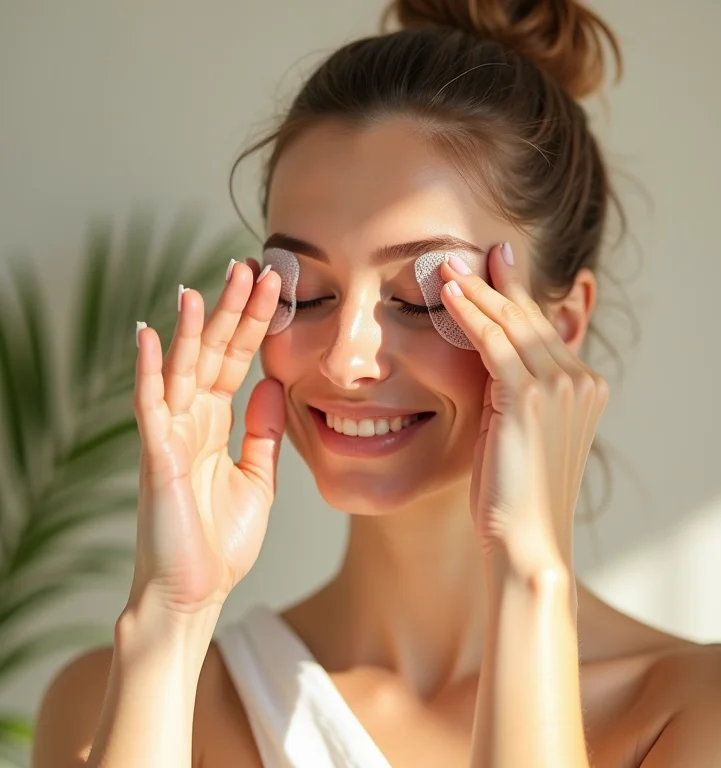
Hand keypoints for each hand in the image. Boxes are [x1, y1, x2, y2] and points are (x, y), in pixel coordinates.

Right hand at [131, 259, 283, 614]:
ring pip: (182, 370)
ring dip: (194, 328)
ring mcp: (171, 436)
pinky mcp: (155, 456)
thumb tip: (272, 385)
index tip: (273, 289)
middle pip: (214, 355)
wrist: (195, 592)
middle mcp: (191, 422)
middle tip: (248, 268)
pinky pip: (151, 405)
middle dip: (231, 312)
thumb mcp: (257, 478)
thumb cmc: (220, 541)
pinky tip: (151, 335)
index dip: (254, 326)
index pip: (238, 363)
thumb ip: (262, 433)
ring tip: (204, 286)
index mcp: (217, 426)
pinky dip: (149, 370)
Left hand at [440, 244, 608, 576]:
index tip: (493, 270)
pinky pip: (494, 342)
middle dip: (496, 283)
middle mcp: (581, 381)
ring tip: (447, 265)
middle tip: (467, 254)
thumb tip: (491, 367)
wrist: (524, 540)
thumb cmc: (515, 496)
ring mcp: (561, 386)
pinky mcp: (530, 396)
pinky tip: (447, 296)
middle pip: (530, 319)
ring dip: (476, 292)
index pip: (542, 332)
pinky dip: (469, 315)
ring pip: (512, 324)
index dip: (514, 299)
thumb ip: (514, 395)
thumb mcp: (520, 435)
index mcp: (583, 388)